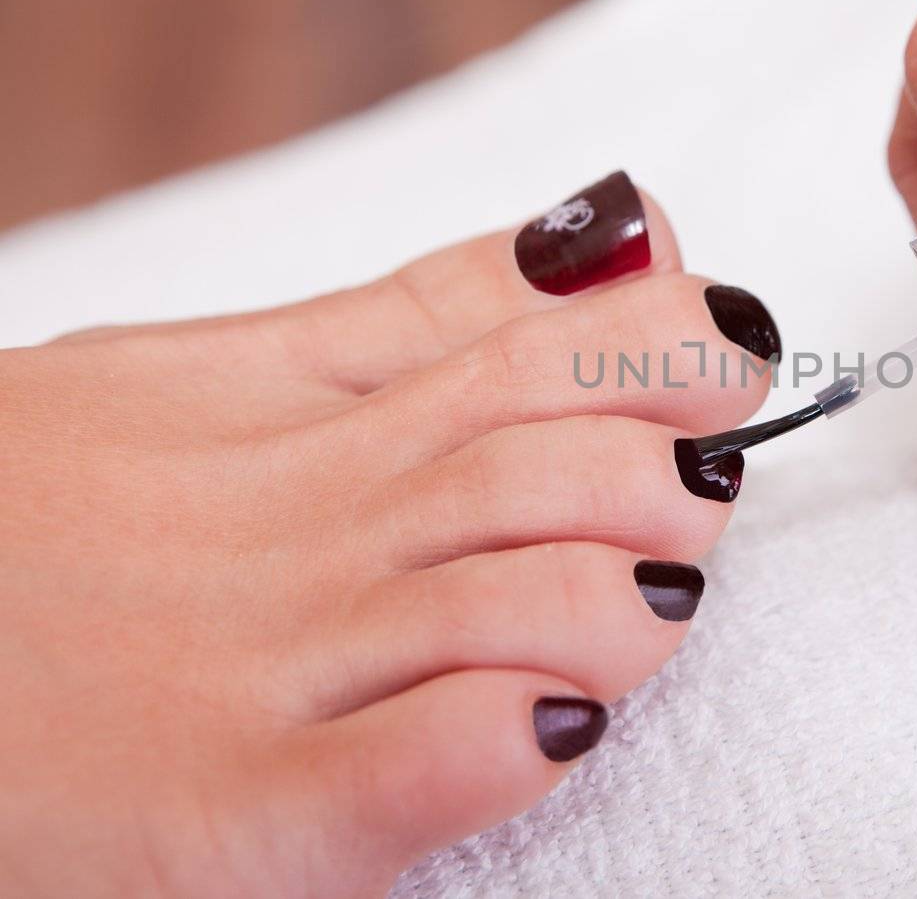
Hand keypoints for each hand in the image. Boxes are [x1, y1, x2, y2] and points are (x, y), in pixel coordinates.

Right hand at [0, 173, 771, 895]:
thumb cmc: (23, 524)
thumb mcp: (205, 373)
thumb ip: (420, 311)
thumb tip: (624, 225)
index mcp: (292, 411)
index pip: (532, 337)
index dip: (664, 342)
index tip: (719, 354)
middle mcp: (298, 527)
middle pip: (555, 459)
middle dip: (673, 466)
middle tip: (695, 489)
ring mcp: (265, 672)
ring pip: (526, 604)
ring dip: (627, 599)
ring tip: (639, 608)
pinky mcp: (225, 819)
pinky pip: (418, 770)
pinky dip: (516, 738)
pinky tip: (554, 729)